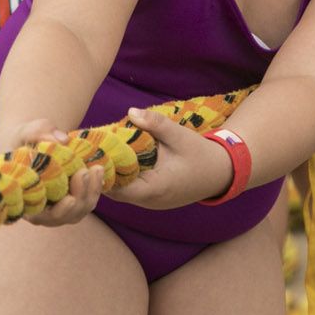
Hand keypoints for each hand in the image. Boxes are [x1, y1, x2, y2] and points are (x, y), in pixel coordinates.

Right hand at [7, 119, 107, 227]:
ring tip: (96, 169)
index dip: (57, 211)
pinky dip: (95, 189)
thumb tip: (63, 139)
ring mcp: (57, 207)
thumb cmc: (27, 137)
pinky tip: (98, 170)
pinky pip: (86, 202)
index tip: (71, 199)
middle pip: (63, 216)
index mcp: (23, 198)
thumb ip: (40, 132)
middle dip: (78, 197)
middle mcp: (39, 209)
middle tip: (84, 172)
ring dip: (90, 192)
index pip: (39, 216)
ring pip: (78, 212)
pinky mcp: (72, 200)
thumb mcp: (29, 131)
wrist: (35, 140)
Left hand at [106, 108, 231, 209]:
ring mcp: (150, 203)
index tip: (95, 153)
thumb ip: (156, 124)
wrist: (221, 173)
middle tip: (93, 149)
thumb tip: (130, 112)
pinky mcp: (152, 199)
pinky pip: (130, 190)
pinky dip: (122, 177)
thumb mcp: (180, 136)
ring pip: (121, 192)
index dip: (103, 173)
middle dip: (104, 171)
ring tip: (101, 151)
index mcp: (156, 188)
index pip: (118, 188)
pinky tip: (117, 159)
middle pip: (115, 191)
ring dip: (112, 174)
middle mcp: (150, 201)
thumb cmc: (201, 155)